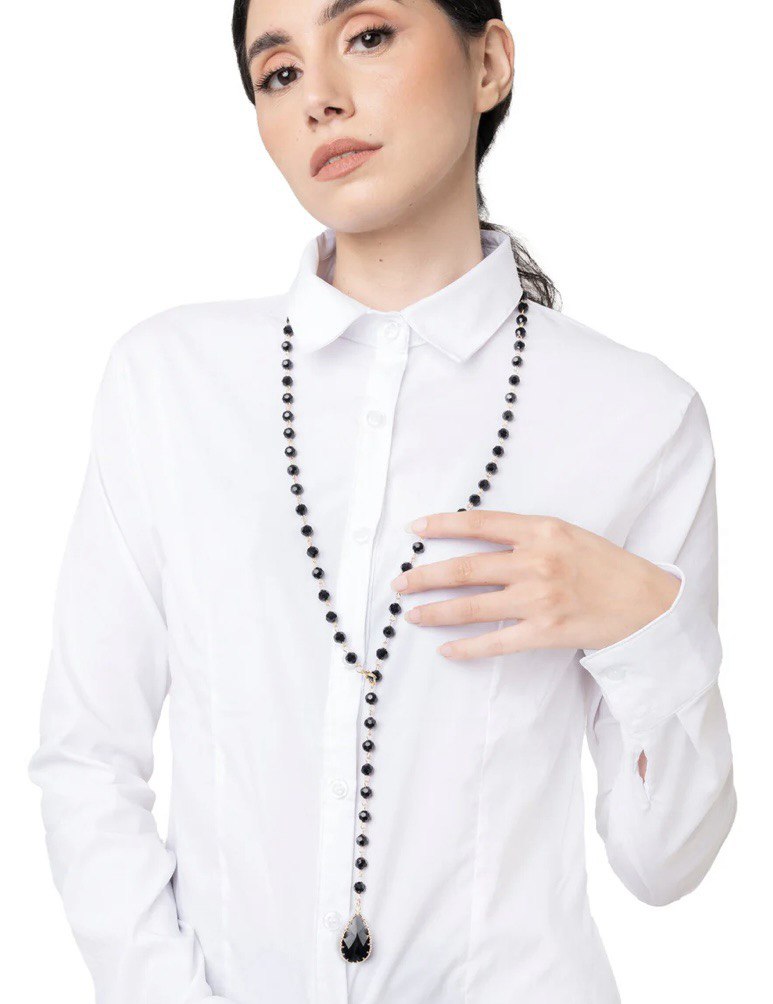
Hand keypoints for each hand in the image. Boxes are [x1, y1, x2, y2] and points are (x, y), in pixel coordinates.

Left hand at [389, 511, 680, 660]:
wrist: (646, 602)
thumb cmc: (604, 566)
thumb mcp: (566, 534)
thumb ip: (525, 534)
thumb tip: (477, 539)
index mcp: (541, 530)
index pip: (479, 523)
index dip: (442, 525)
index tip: (414, 529)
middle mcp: (536, 561)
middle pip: (465, 568)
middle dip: (425, 576)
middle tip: (399, 583)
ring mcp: (539, 598)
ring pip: (472, 606)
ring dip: (436, 611)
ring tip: (411, 614)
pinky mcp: (545, 631)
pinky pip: (496, 641)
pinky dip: (467, 647)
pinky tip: (446, 649)